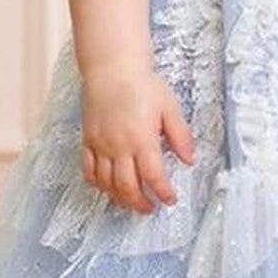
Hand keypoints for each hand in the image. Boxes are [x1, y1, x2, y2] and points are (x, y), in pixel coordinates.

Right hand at [80, 67, 196, 212]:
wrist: (112, 69)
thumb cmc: (142, 85)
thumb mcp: (170, 107)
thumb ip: (181, 136)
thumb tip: (189, 160)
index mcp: (142, 138)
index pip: (153, 176)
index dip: (162, 192)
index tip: (169, 200)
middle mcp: (119, 146)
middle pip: (128, 187)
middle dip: (141, 203)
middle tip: (151, 208)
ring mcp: (101, 145)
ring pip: (107, 183)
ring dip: (120, 198)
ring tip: (132, 202)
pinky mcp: (88, 141)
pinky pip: (89, 171)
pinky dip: (98, 184)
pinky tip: (108, 188)